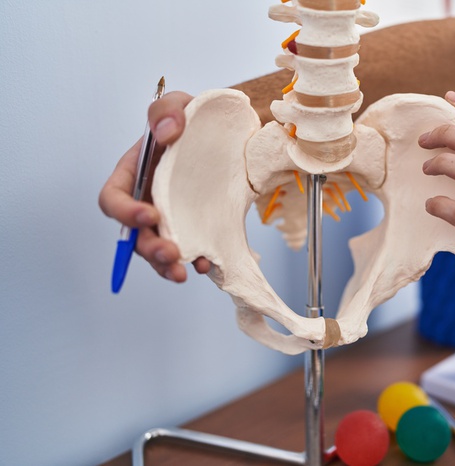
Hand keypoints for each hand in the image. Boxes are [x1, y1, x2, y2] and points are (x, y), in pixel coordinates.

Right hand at [99, 91, 210, 281]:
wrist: (227, 137)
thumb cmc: (194, 121)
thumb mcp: (179, 103)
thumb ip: (166, 110)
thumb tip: (166, 132)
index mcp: (132, 175)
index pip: (113, 199)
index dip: (125, 212)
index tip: (150, 215)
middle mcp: (146, 202)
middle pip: (134, 236)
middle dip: (150, 249)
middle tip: (171, 254)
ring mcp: (169, 219)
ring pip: (158, 251)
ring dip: (167, 266)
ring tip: (186, 271)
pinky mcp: (193, 229)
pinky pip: (188, 252)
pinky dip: (195, 261)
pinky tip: (207, 264)